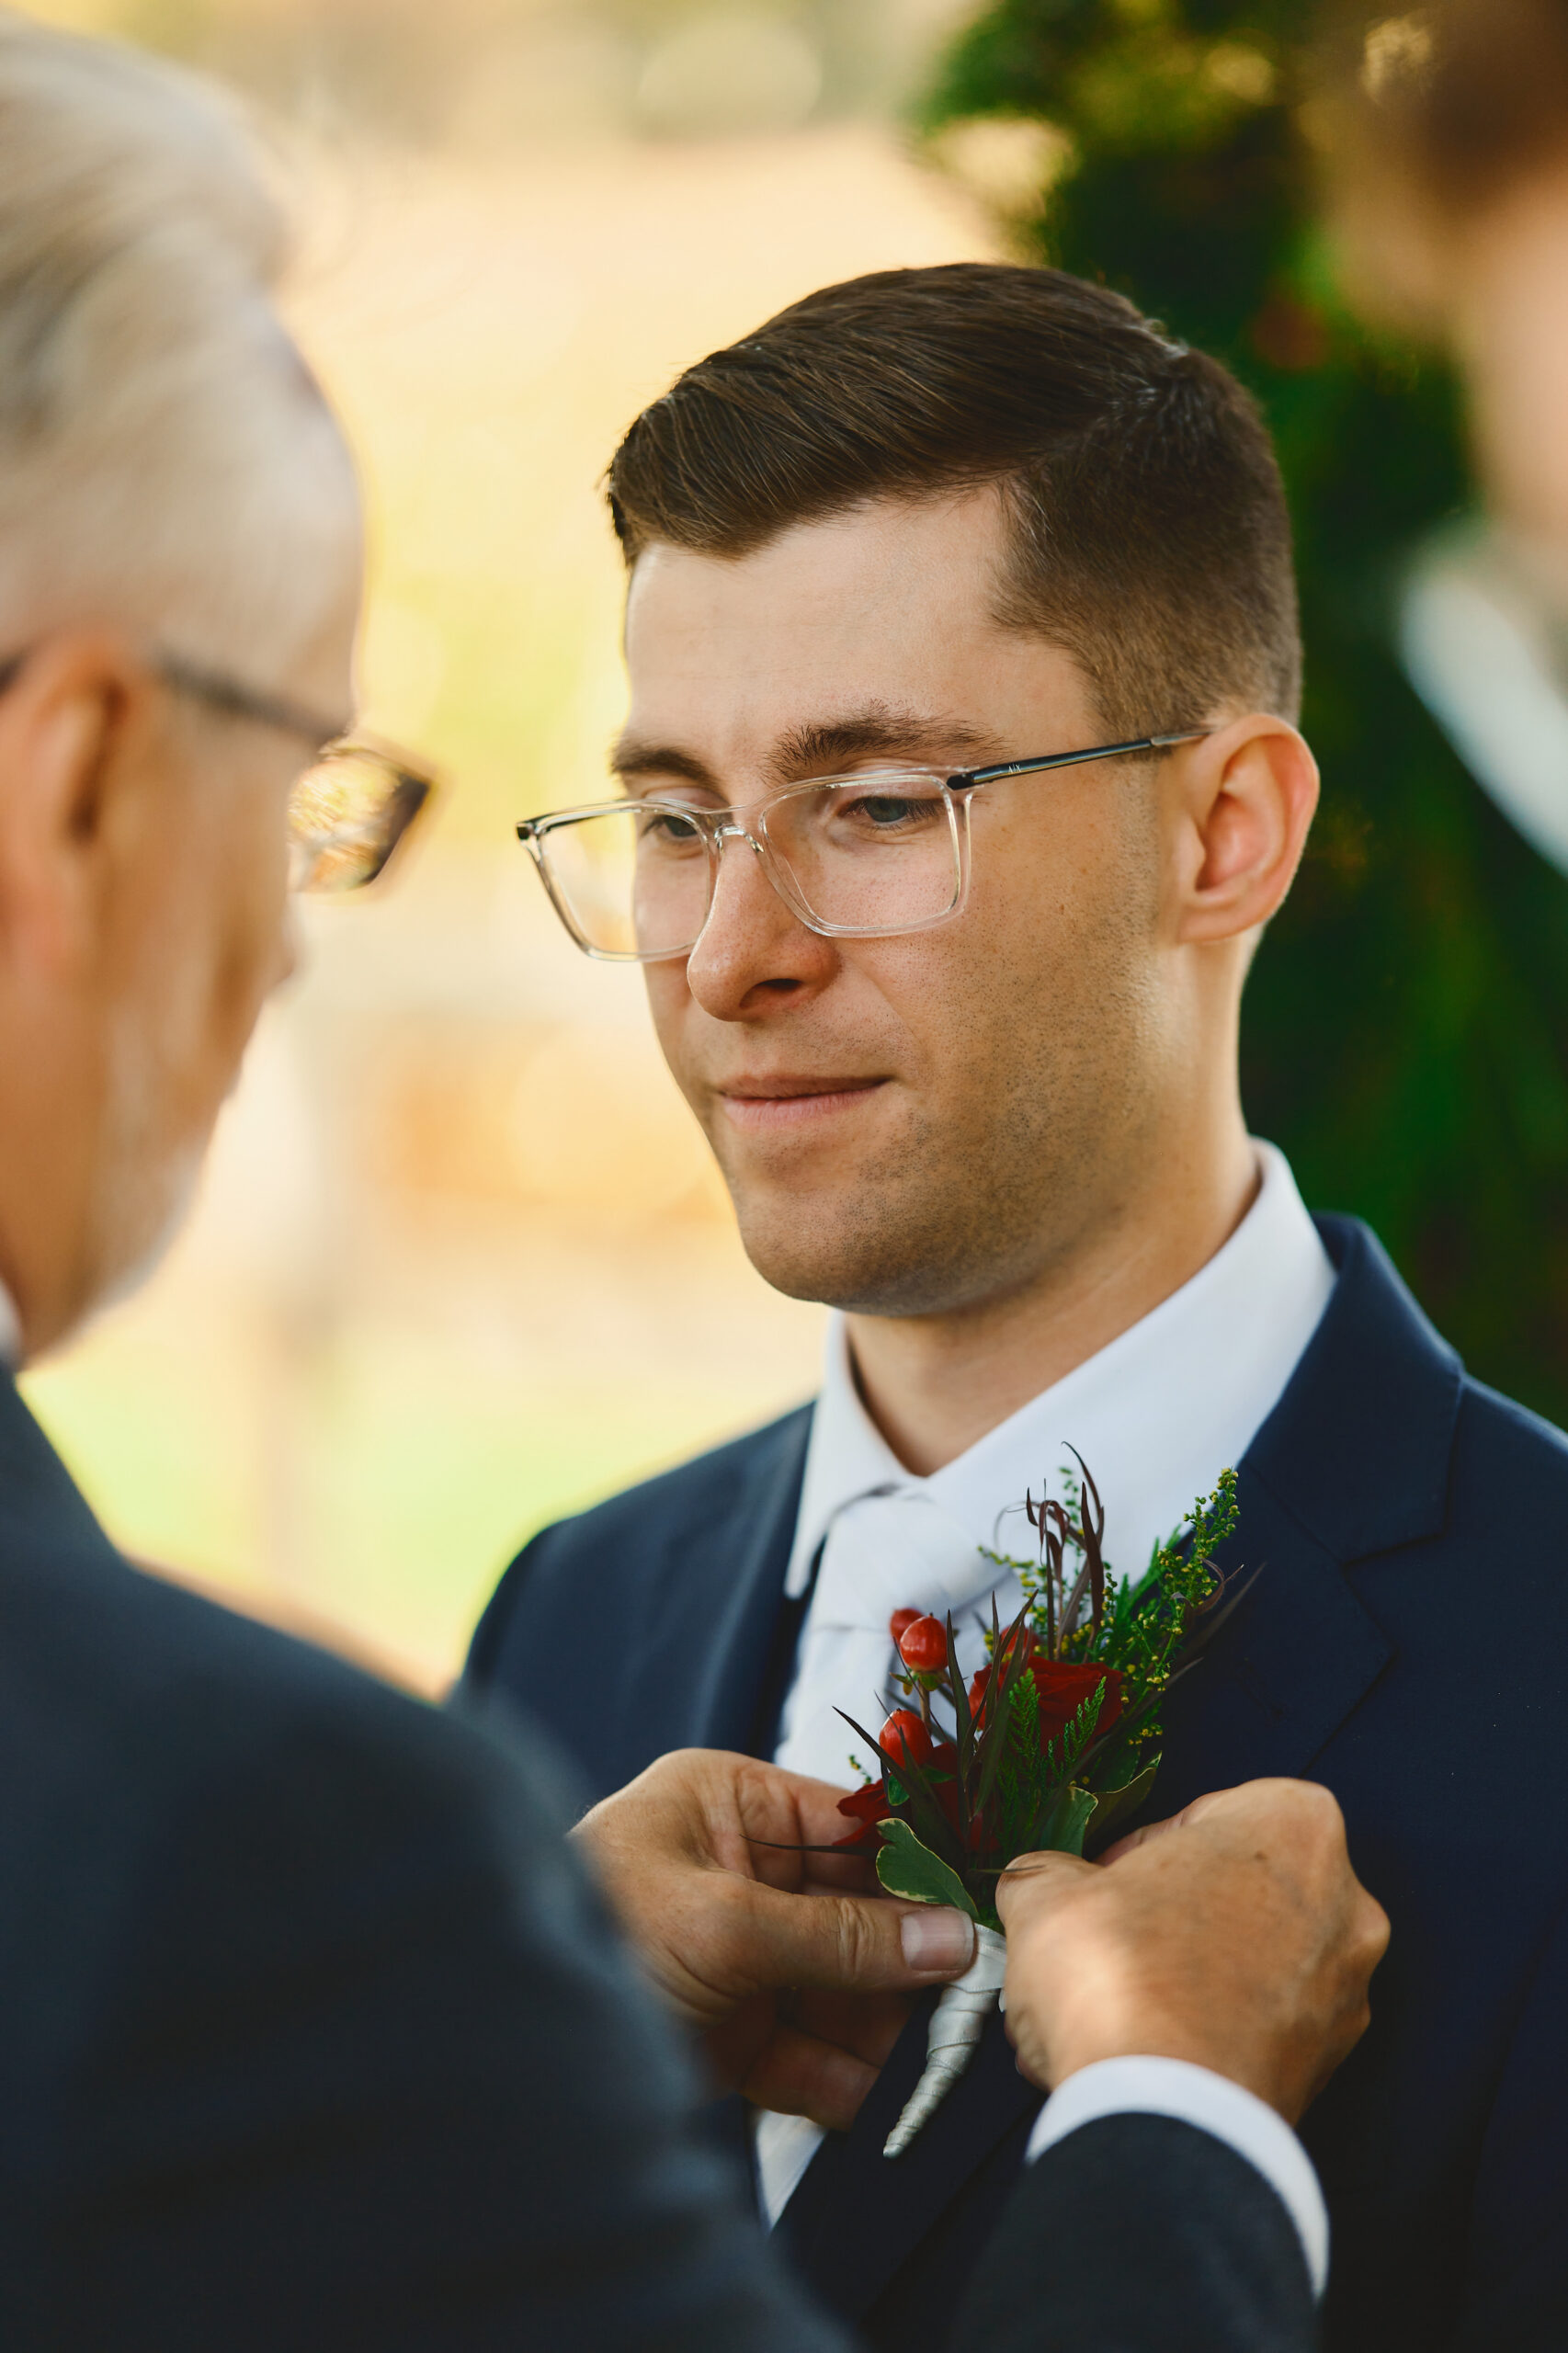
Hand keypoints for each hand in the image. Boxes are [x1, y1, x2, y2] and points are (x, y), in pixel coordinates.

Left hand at [574, 1748, 974, 2129]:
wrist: (491, 2041)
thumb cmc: (589, 1929)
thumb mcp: (723, 1924)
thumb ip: (839, 1937)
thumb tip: (947, 1938)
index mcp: (726, 1806)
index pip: (848, 1827)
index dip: (915, 1869)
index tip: (979, 1911)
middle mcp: (737, 1873)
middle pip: (854, 1914)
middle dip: (911, 1963)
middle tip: (976, 2001)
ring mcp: (737, 1958)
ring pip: (840, 1990)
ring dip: (890, 2030)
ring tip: (947, 2063)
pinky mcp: (730, 2036)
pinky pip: (808, 2054)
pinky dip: (848, 2081)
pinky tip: (890, 2103)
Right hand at [995, 1778, 1388, 2122]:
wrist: (1163, 2118)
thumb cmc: (1125, 1982)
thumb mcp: (1049, 1893)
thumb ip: (1049, 1873)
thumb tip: (1042, 1884)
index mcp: (1293, 1825)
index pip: (1204, 1815)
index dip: (1138, 1850)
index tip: (1101, 1881)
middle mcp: (1344, 1904)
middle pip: (1234, 1893)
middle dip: (1167, 1919)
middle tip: (1106, 1943)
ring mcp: (1344, 1995)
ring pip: (1248, 1967)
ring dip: (1184, 1981)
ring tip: (1111, 2009)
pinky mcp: (1327, 2071)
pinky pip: (1258, 2033)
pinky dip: (1208, 2035)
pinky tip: (1144, 2052)